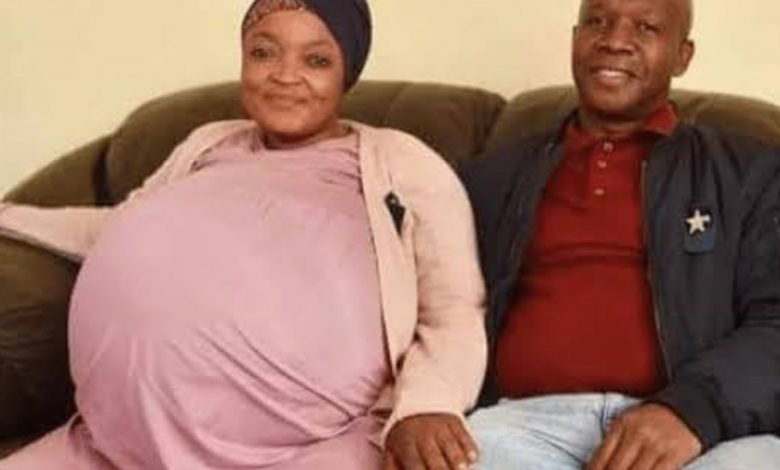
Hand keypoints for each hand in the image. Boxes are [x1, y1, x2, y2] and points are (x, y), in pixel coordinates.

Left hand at [383, 413, 478, 469]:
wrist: (420, 399)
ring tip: (462, 469)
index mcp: (407, 444)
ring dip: (458, 461)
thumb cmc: (406, 433)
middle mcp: (424, 436)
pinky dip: (469, 447)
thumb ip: (392, 468)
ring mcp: (441, 428)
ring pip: (451, 447)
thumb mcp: (393, 447)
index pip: (415, 466)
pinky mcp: (455, 422)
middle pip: (435, 460)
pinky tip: (473, 458)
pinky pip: (464, 435)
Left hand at [587, 403, 701, 469]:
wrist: (687, 411)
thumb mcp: (628, 423)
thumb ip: (613, 444)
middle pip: (616, 469)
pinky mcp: (674, 455)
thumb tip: (595, 469)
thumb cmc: (652, 421)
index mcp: (621, 425)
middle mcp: (636, 434)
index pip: (600, 458)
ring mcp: (656, 445)